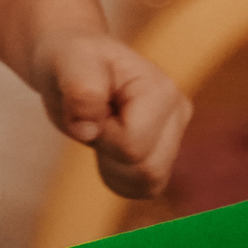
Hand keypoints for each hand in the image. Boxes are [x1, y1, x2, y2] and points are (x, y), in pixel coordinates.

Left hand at [37, 32, 192, 199]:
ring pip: (149, 183)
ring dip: (114, 167)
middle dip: (110, 155)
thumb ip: (80, 88)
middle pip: (147, 170)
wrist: (74, 62)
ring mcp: (175, 134)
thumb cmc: (73, 58)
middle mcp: (178, 112)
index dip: (101, 135)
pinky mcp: (165, 152)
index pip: (132, 145)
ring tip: (102, 130)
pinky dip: (120, 178)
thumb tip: (88, 130)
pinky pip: (145, 188)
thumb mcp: (68, 61)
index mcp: (162, 89)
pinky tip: (108, 148)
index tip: (89, 108)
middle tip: (95, 120)